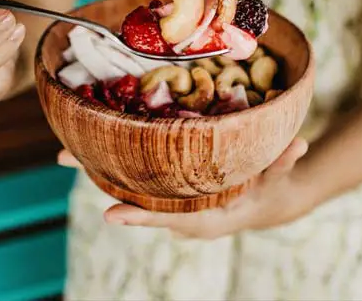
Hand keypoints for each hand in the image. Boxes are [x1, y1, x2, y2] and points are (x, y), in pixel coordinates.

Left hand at [58, 137, 313, 238]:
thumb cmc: (270, 191)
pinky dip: (114, 162)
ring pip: (129, 186)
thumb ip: (284, 163)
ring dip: (96, 167)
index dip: (141, 217)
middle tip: (63, 157)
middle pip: (134, 198)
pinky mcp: (168, 187)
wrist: (265, 203)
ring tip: (64, 150)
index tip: (109, 215)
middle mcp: (180, 211)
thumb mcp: (278, 180)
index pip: (169, 218)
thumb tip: (298, 143)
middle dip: (99, 179)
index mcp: (204, 217)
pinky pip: (137, 176)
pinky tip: (92, 142)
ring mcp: (170, 200)